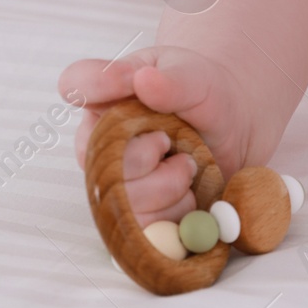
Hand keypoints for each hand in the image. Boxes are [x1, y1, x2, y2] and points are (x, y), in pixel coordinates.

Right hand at [59, 46, 255, 225]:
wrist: (231, 130)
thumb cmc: (202, 95)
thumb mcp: (194, 77)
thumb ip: (172, 80)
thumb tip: (143, 80)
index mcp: (105, 96)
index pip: (77, 83)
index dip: (104, 87)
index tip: (142, 88)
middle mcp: (99, 140)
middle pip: (98, 156)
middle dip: (144, 154)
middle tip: (170, 141)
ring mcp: (111, 181)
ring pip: (120, 201)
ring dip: (166, 186)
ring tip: (187, 165)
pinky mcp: (133, 216)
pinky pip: (142, 229)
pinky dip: (175, 212)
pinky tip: (189, 192)